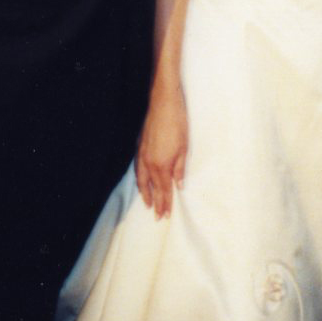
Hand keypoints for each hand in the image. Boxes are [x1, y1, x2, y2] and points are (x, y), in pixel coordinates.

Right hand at [136, 88, 187, 218]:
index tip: (165, 216)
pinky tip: (141, 181)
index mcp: (162, 164)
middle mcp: (149, 162)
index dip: (165, 203)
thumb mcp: (184, 148)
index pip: (164, 189)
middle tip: (156, 217)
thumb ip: (180, 169)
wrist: (163, 104)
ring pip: (141, 180)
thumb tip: (179, 185)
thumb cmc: (177, 124)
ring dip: (145, 193)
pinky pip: (137, 169)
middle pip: (151, 188)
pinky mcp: (139, 147)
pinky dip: (139, 179)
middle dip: (154, 202)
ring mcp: (142, 154)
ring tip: (147, 203)